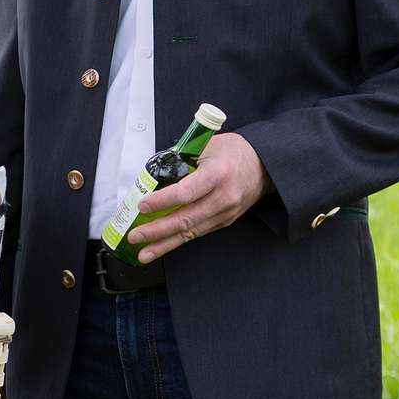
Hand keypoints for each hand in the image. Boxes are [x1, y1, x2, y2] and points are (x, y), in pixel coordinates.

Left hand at [125, 132, 270, 262]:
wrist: (264, 164)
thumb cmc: (231, 152)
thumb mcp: (205, 146)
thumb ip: (179, 160)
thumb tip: (150, 176)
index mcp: (217, 174)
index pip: (186, 192)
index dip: (162, 201)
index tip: (142, 205)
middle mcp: (223, 197)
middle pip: (186, 218)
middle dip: (157, 230)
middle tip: (135, 236)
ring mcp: (225, 213)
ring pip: (191, 231)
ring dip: (165, 243)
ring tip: (144, 252)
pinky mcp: (224, 221)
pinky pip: (198, 232)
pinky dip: (178, 240)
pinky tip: (162, 245)